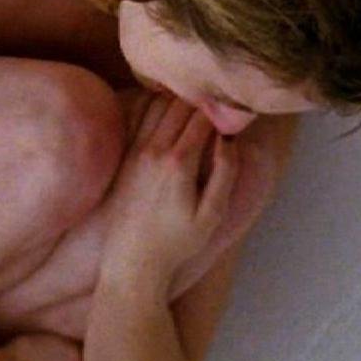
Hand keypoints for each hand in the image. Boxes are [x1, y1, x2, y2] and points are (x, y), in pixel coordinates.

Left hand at [99, 92, 238, 287]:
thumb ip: (225, 173)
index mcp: (178, 162)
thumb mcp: (212, 215)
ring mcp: (135, 151)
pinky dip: (155, 103)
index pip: (203, 116)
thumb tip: (229, 139)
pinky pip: (139, 115)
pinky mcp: (125, 156)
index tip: (235, 107)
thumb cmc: (177, 243)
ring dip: (179, 97)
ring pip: (158, 103)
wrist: (132, 263)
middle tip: (218, 101)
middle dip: (202, 98)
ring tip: (198, 103)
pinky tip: (169, 109)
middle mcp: (153, 150)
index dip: (222, 107)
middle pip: (179, 103)